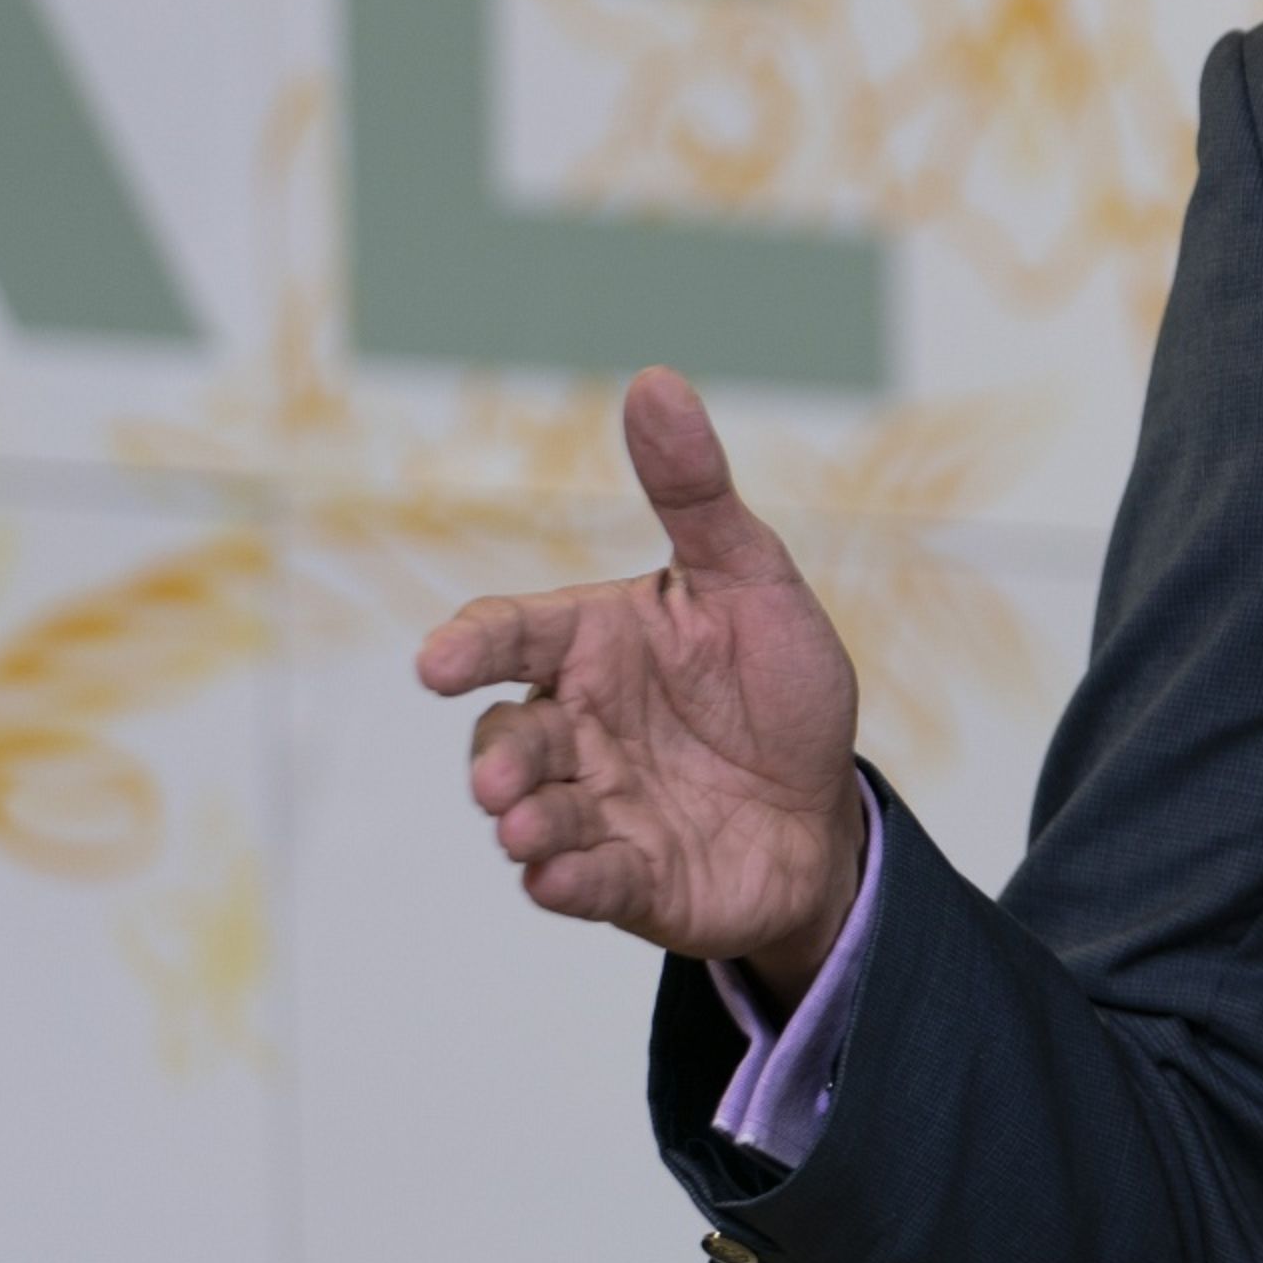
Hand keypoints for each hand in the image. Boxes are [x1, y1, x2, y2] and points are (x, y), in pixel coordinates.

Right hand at [417, 367, 868, 999]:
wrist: (827, 808)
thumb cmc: (780, 685)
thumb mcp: (752, 579)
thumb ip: (696, 492)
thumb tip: (654, 379)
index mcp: (595, 644)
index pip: (511, 634)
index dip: (468, 646)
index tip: (436, 665)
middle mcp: (578, 725)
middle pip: (510, 735)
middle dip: (497, 759)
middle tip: (498, 780)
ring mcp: (596, 807)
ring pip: (534, 814)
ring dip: (524, 823)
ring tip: (523, 830)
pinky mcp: (626, 879)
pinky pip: (582, 882)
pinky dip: (564, 881)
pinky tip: (556, 878)